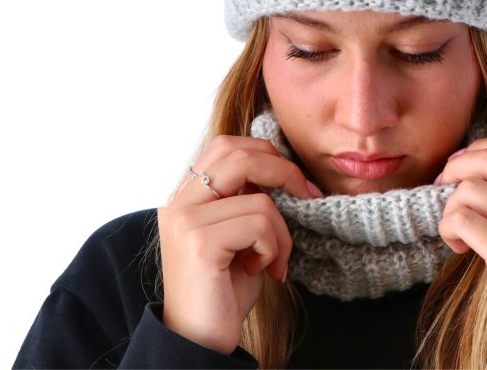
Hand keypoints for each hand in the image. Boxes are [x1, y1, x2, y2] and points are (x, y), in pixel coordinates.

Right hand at [157, 135, 321, 353]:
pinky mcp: (199, 242)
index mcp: (185, 194)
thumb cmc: (224, 289)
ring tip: (273, 261)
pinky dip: (273, 248)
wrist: (199, 341)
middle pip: (240, 154)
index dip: (268, 154)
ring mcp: (185, 219)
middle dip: (285, 172)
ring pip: (260, 197)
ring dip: (281, 232)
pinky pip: (260, 224)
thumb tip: (282, 168)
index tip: (297, 183)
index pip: (228, 144)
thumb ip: (248, 198)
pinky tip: (260, 271)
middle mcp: (178, 201)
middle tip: (307, 198)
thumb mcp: (239, 234)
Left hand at [436, 138, 486, 368]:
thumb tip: (483, 177)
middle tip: (441, 189)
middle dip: (455, 169)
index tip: (460, 168)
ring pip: (470, 189)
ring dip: (449, 207)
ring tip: (456, 232)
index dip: (478, 150)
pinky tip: (458, 248)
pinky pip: (463, 220)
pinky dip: (449, 229)